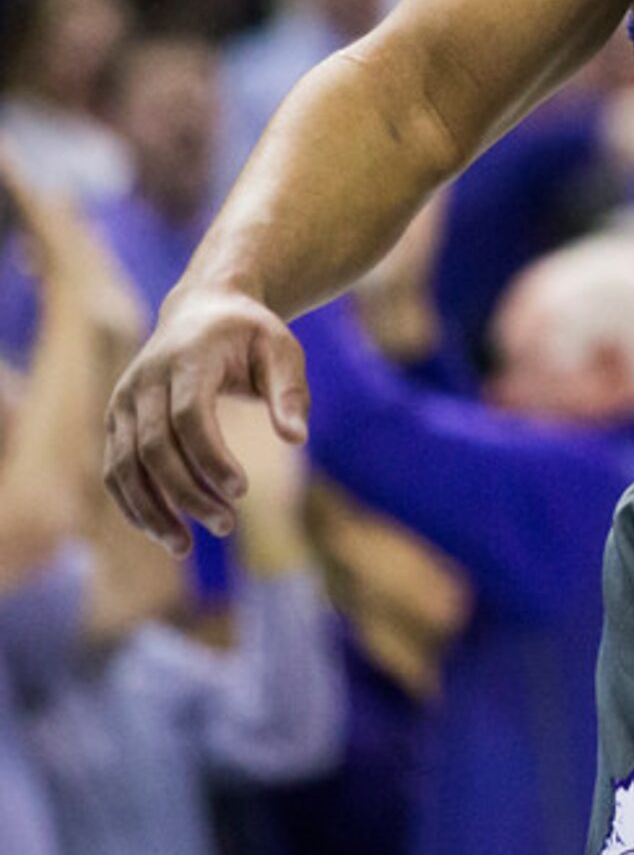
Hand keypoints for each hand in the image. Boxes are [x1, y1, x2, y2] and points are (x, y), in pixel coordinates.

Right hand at [102, 286, 310, 556]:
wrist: (202, 308)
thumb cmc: (250, 334)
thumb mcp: (282, 349)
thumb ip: (290, 391)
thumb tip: (296, 439)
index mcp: (188, 359)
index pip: (189, 417)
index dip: (210, 458)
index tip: (241, 491)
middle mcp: (144, 381)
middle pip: (154, 448)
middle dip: (186, 493)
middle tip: (227, 524)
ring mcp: (123, 401)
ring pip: (124, 466)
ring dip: (152, 510)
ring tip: (185, 546)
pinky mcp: (116, 420)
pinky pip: (115, 470)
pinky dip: (133, 504)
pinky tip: (162, 531)